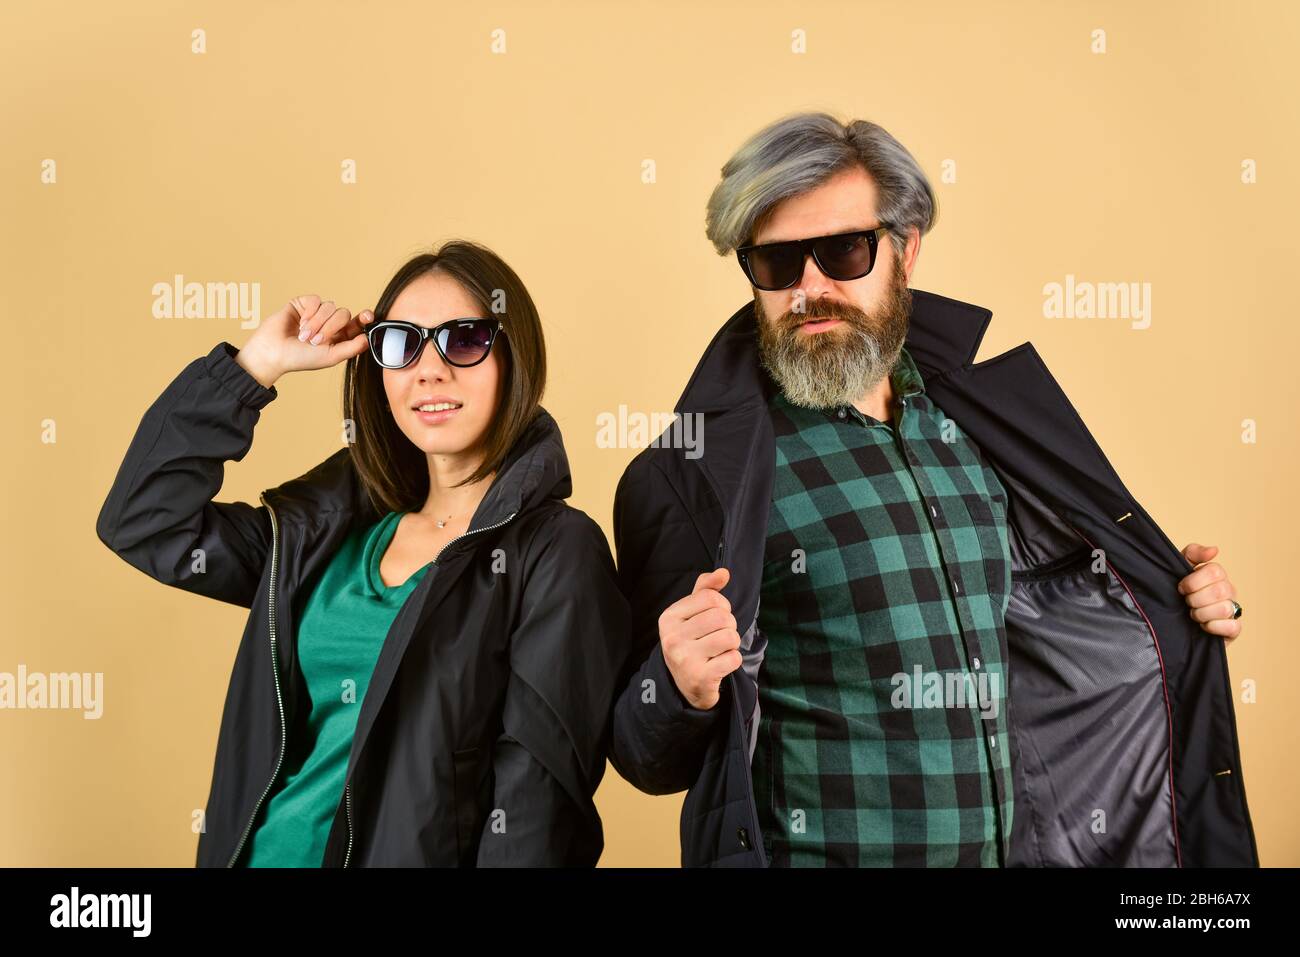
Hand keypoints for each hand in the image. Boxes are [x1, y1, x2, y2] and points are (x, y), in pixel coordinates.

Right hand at [235, 295, 374, 386]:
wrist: (274, 352)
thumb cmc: (301, 358)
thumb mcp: (331, 356)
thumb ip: (352, 348)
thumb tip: (368, 338)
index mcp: (339, 336)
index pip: (357, 323)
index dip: (364, 318)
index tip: (368, 316)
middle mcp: (330, 323)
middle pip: (344, 314)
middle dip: (331, 327)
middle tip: (315, 341)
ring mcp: (316, 313)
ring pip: (330, 306)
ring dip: (317, 323)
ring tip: (304, 336)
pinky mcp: (303, 304)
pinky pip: (316, 300)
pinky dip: (309, 313)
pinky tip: (300, 323)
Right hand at [658, 567, 742, 709]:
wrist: (685, 685)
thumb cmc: (691, 642)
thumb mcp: (692, 614)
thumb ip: (706, 590)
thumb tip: (724, 572)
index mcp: (669, 617)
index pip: (710, 597)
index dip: (722, 605)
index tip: (716, 617)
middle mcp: (672, 638)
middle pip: (722, 617)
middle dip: (729, 625)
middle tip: (720, 635)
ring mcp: (685, 659)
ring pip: (730, 636)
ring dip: (732, 643)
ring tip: (720, 649)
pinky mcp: (700, 678)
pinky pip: (734, 658)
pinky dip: (733, 660)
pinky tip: (720, 664)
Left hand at [1177, 543, 1242, 642]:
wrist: (1173, 619)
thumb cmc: (1177, 591)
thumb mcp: (1179, 568)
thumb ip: (1193, 553)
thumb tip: (1214, 550)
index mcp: (1217, 576)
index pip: (1215, 572)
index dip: (1193, 582)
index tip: (1181, 588)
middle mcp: (1229, 591)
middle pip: (1220, 591)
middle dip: (1195, 599)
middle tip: (1186, 602)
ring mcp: (1233, 610)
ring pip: (1224, 609)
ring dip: (1202, 613)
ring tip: (1193, 614)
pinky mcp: (1233, 629)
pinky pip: (1233, 627)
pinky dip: (1213, 627)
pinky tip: (1203, 625)